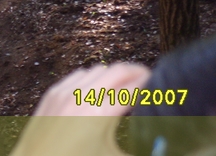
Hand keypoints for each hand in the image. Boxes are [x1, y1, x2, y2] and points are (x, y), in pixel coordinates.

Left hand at [9, 63, 150, 155]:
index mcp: (99, 112)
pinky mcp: (52, 93)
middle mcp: (81, 96)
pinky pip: (78, 75)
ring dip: (114, 74)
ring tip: (127, 84)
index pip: (134, 88)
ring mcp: (64, 92)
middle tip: (150, 80)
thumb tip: (163, 145)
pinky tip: (100, 87)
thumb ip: (139, 146)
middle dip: (137, 73)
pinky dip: (93, 77)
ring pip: (98, 70)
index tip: (163, 90)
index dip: (152, 87)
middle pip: (118, 71)